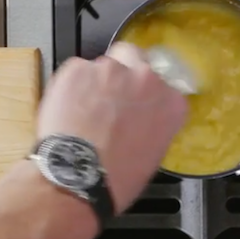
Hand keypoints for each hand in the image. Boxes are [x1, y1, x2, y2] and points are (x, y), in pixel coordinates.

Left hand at [37, 43, 187, 212]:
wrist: (77, 178)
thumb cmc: (115, 177)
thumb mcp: (152, 154)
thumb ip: (153, 124)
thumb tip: (141, 119)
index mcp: (171, 102)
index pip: (163, 86)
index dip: (145, 94)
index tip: (136, 104)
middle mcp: (147, 78)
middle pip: (136, 60)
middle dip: (124, 74)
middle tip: (110, 99)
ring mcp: (112, 70)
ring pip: (103, 65)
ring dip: (96, 82)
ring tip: (84, 112)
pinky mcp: (79, 69)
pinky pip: (77, 71)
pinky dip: (72, 86)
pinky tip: (69, 110)